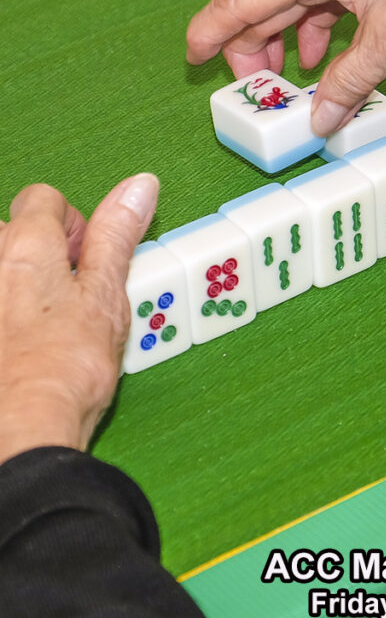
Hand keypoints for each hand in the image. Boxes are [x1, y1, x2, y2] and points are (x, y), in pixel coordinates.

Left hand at [0, 175, 158, 465]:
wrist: (20, 431)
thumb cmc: (65, 370)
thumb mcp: (106, 296)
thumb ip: (117, 235)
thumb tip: (139, 186)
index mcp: (27, 245)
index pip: (43, 199)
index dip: (73, 225)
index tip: (88, 258)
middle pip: (10, 233)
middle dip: (38, 254)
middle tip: (66, 297)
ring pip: (0, 274)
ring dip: (14, 286)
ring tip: (38, 327)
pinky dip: (7, 318)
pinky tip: (18, 346)